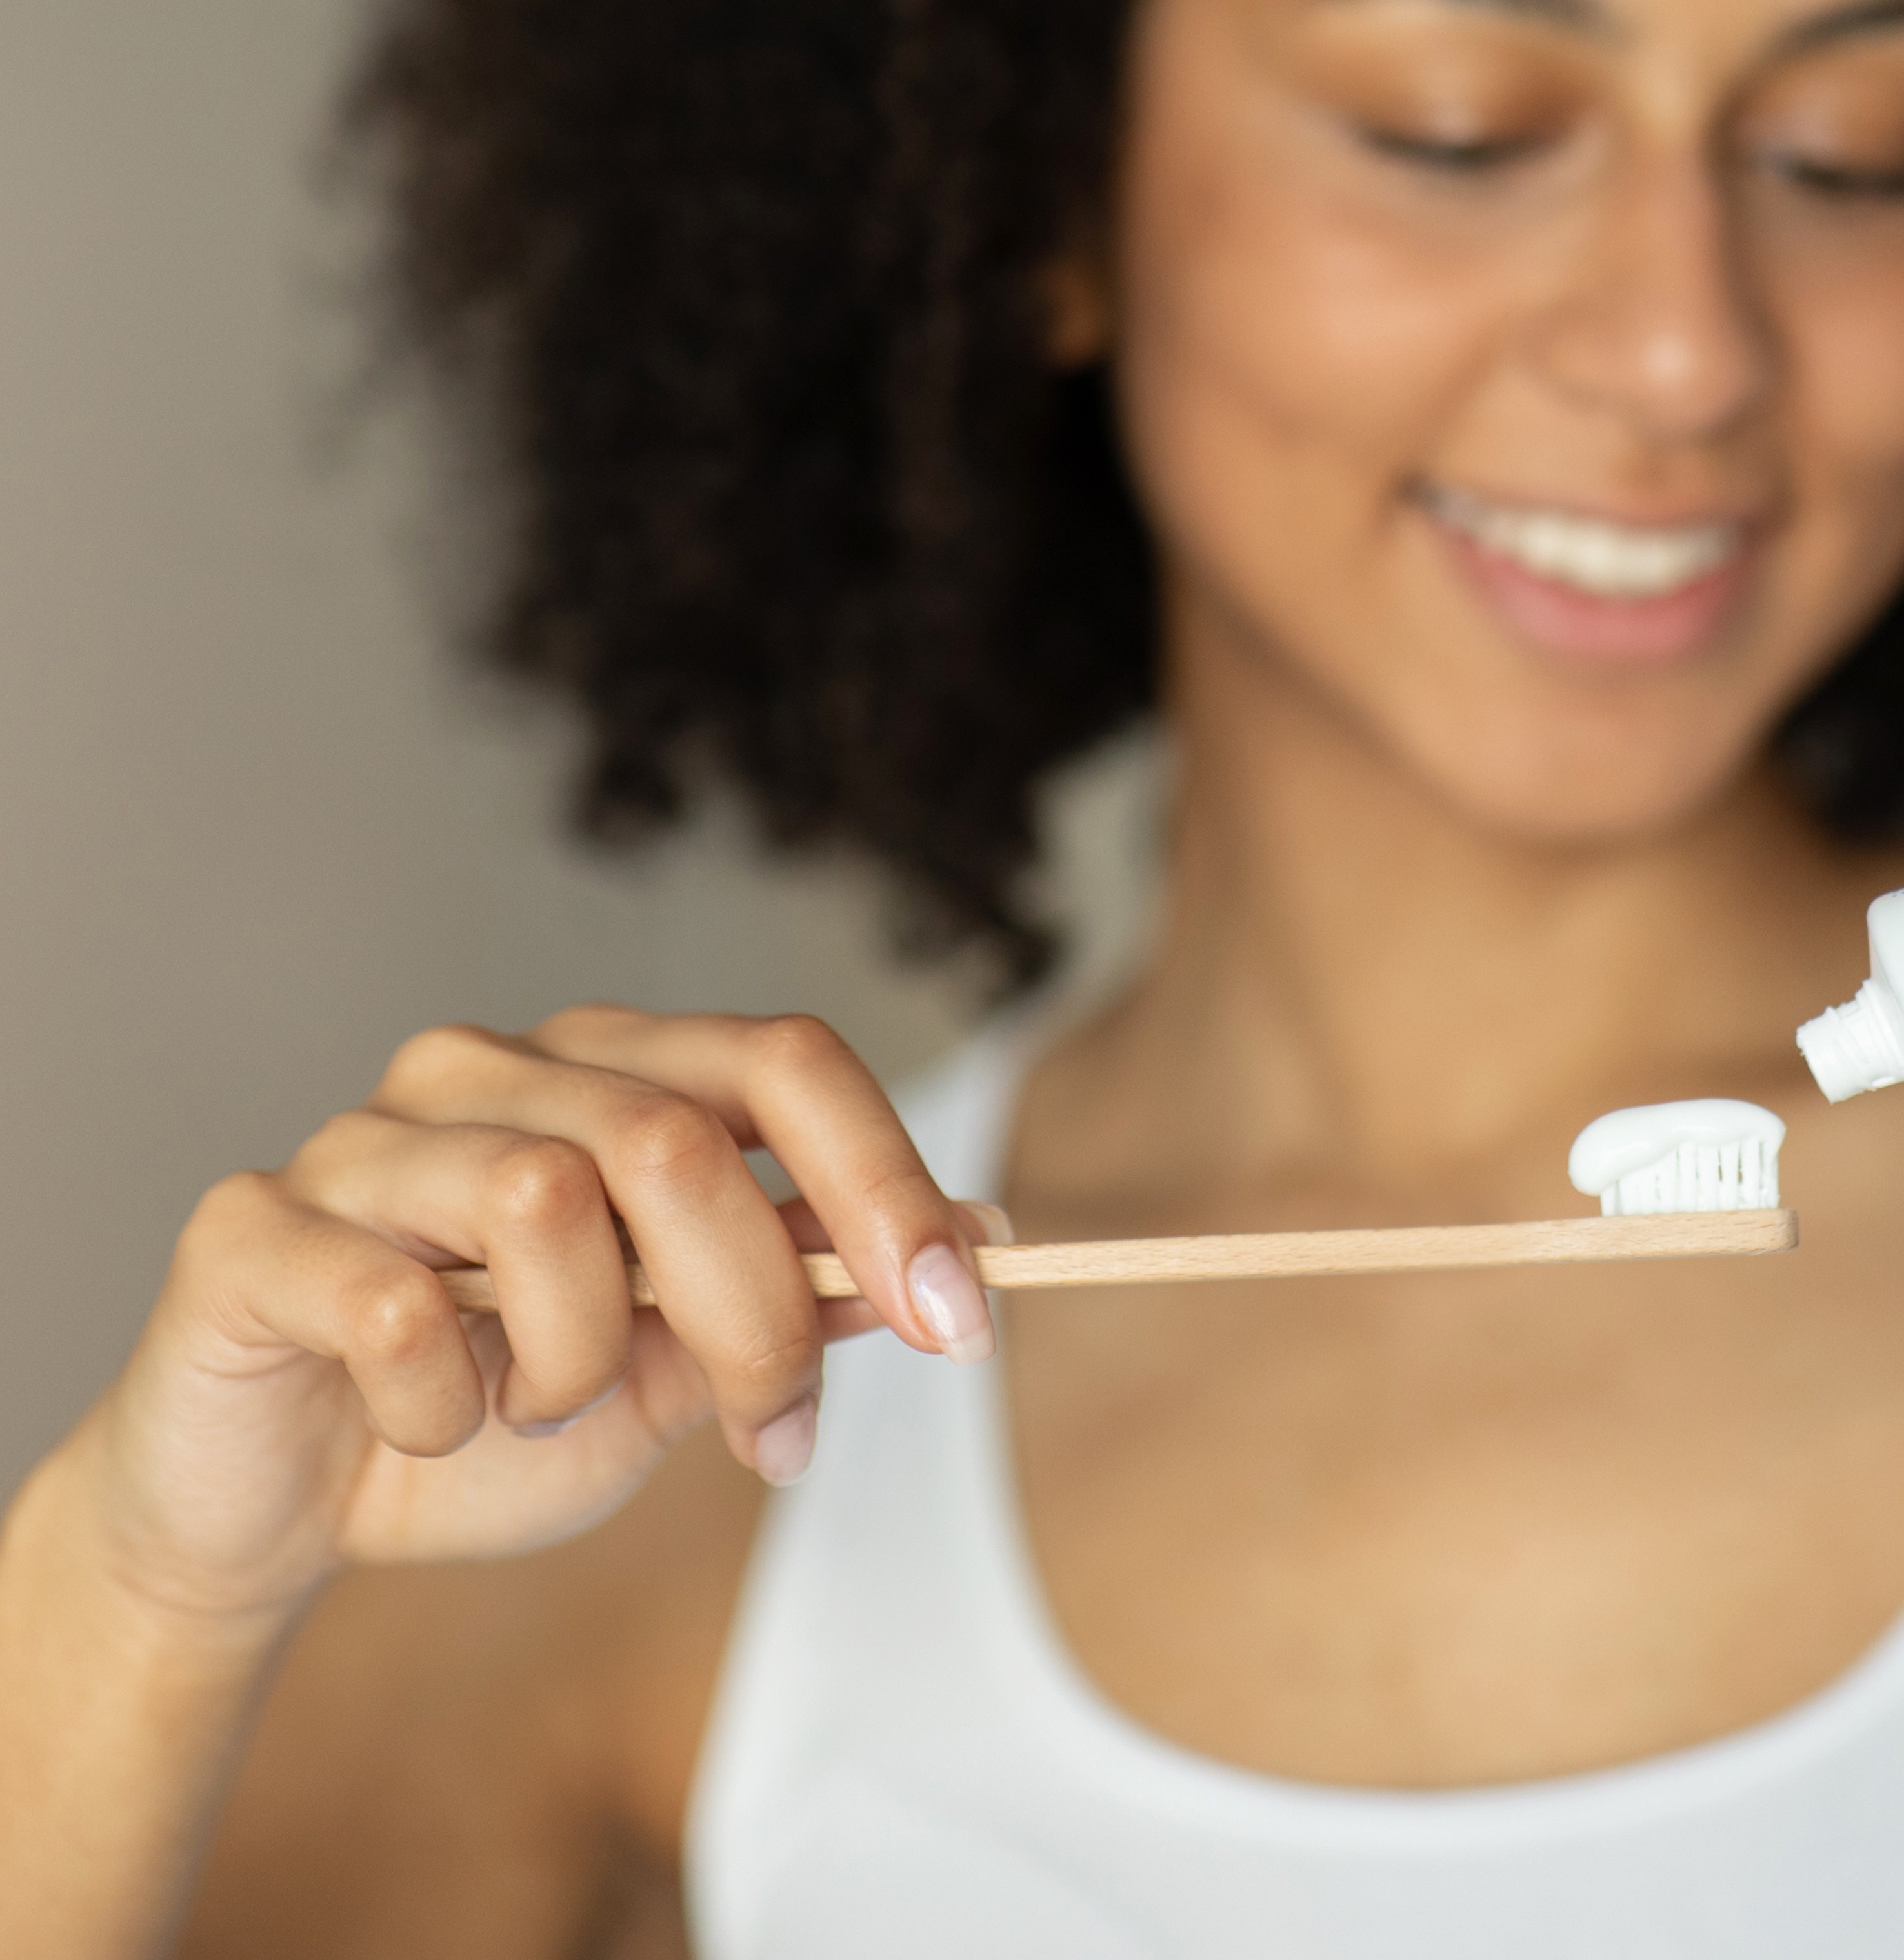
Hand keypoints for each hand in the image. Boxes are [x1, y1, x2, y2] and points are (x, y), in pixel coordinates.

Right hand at [63, 1007, 1001, 1626]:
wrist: (288, 1508)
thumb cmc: (494, 1411)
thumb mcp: (685, 1362)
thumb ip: (806, 1290)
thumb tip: (980, 1235)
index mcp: (610, 1076)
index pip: (785, 1062)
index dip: (886, 1185)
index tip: (959, 1320)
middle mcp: (489, 1071)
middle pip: (678, 1143)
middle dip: (755, 1318)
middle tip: (766, 1438)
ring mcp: (363, 1139)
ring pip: (543, 1202)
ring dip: (581, 1360)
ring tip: (541, 1410)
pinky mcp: (255, 1229)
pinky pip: (399, 1308)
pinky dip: (445, 1405)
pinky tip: (428, 1424)